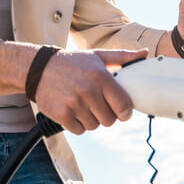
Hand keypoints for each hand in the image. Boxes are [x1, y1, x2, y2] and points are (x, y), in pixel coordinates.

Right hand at [34, 48, 148, 134]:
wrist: (38, 68)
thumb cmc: (72, 62)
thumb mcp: (97, 56)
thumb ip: (122, 57)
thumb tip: (145, 53)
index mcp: (101, 76)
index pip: (124, 106)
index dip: (125, 112)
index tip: (121, 110)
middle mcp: (88, 90)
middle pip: (110, 120)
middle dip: (106, 115)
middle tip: (98, 105)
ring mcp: (74, 104)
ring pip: (94, 126)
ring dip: (91, 119)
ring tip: (83, 105)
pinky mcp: (61, 115)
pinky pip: (79, 130)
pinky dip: (78, 124)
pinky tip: (73, 110)